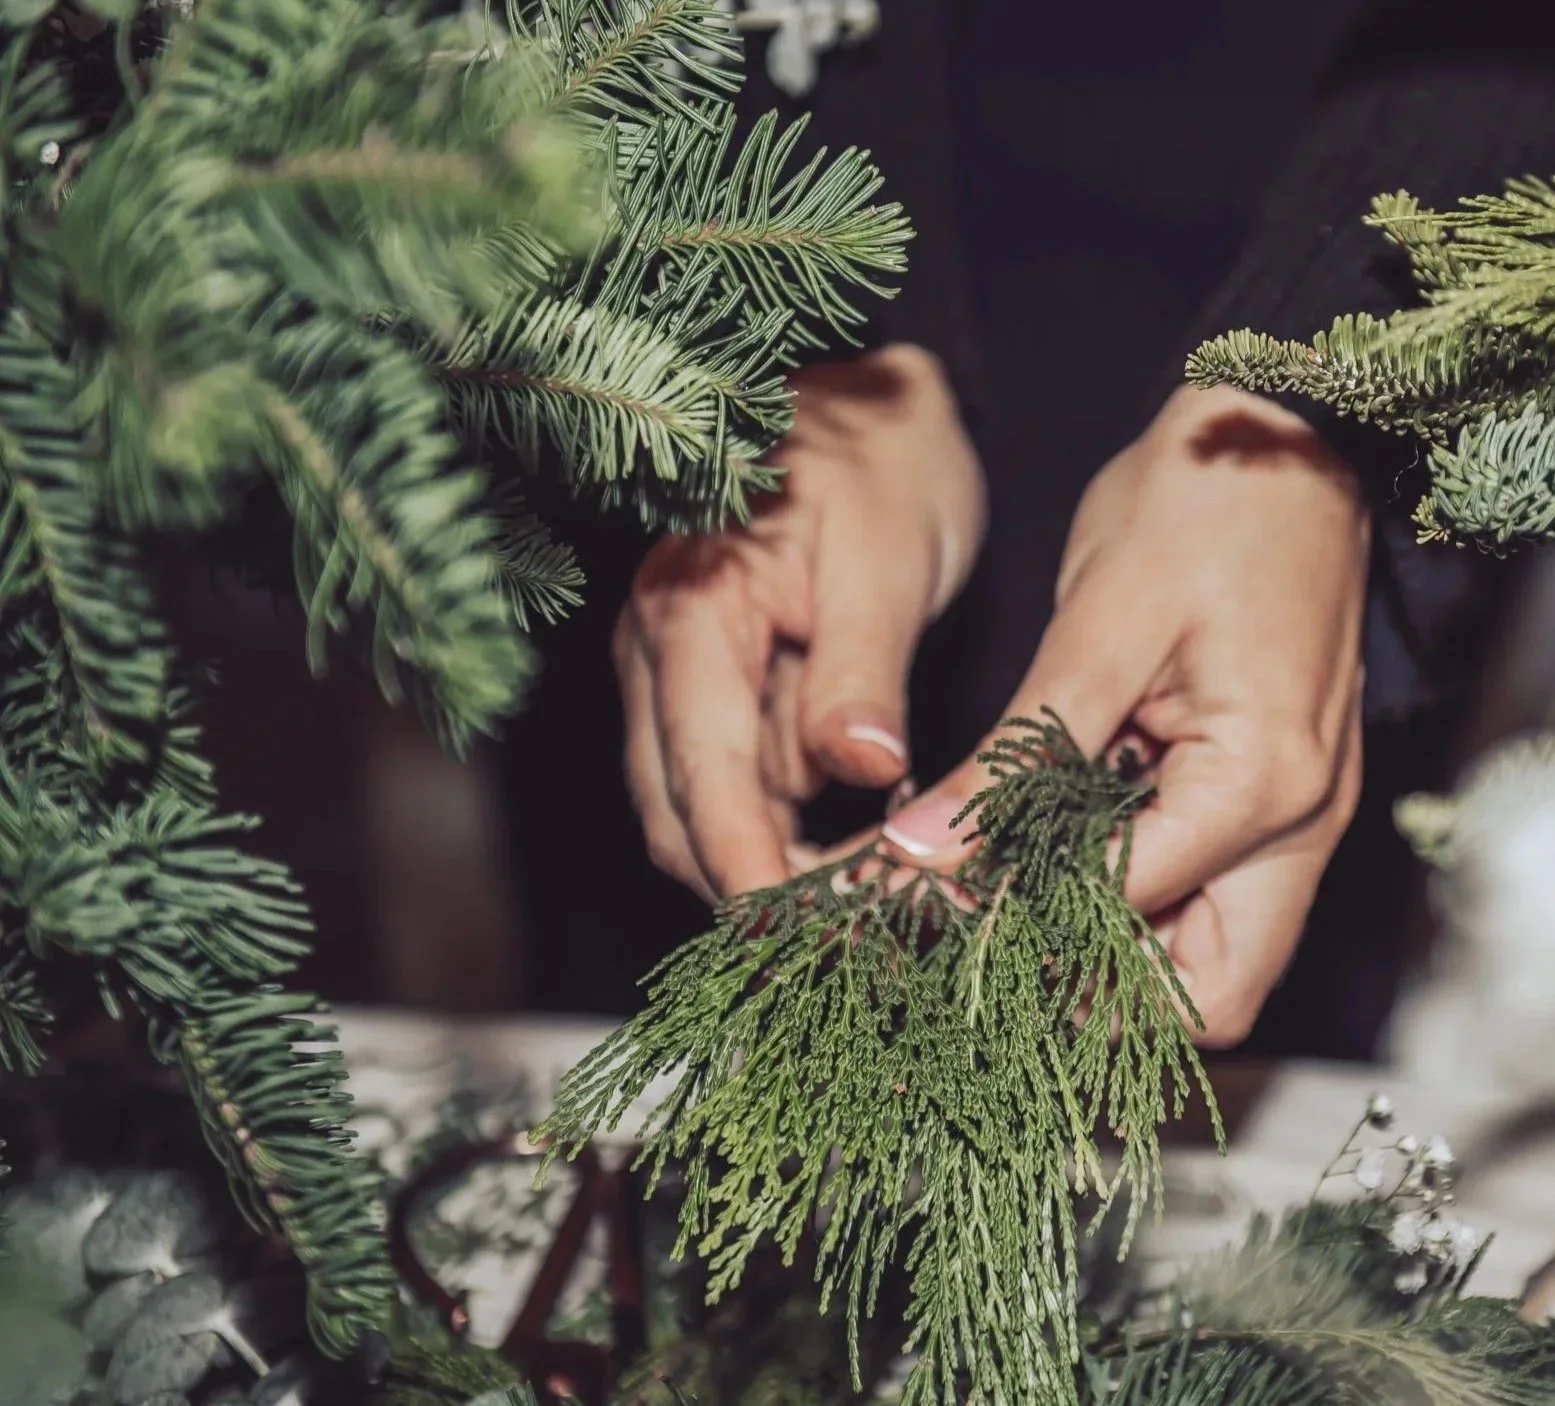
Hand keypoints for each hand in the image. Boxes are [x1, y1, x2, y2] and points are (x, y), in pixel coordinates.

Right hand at [616, 344, 984, 901]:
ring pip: (695, 801)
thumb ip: (862, 670)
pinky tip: (849, 841)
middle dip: (751, 882)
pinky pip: (727, 772)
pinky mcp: (706, 676)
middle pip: (678, 809)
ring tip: (861, 901)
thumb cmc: (880, 458)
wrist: (871, 397)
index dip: (745, 869)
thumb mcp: (887, 559)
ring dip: (765, 856)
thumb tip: (861, 772)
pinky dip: (776, 817)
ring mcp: (671, 663)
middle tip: (848, 942)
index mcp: (691, 611)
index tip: (799, 940)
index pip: (702, 776)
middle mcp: (657, 643)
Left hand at [877, 385, 1368, 1046]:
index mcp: (1262, 784)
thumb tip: (920, 854)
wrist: (1294, 424)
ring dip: (1116, 958)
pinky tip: (1054, 864)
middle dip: (1096, 1000)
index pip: (1127, 917)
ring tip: (1006, 908)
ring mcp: (1300, 817)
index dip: (1016, 927)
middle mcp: (1300, 824)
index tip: (923, 915)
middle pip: (1209, 996)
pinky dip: (1138, 905)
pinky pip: (1216, 898)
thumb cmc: (1211, 497)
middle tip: (982, 950)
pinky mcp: (1281, 798)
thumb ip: (1015, 754)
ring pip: (1217, 962)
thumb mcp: (1097, 623)